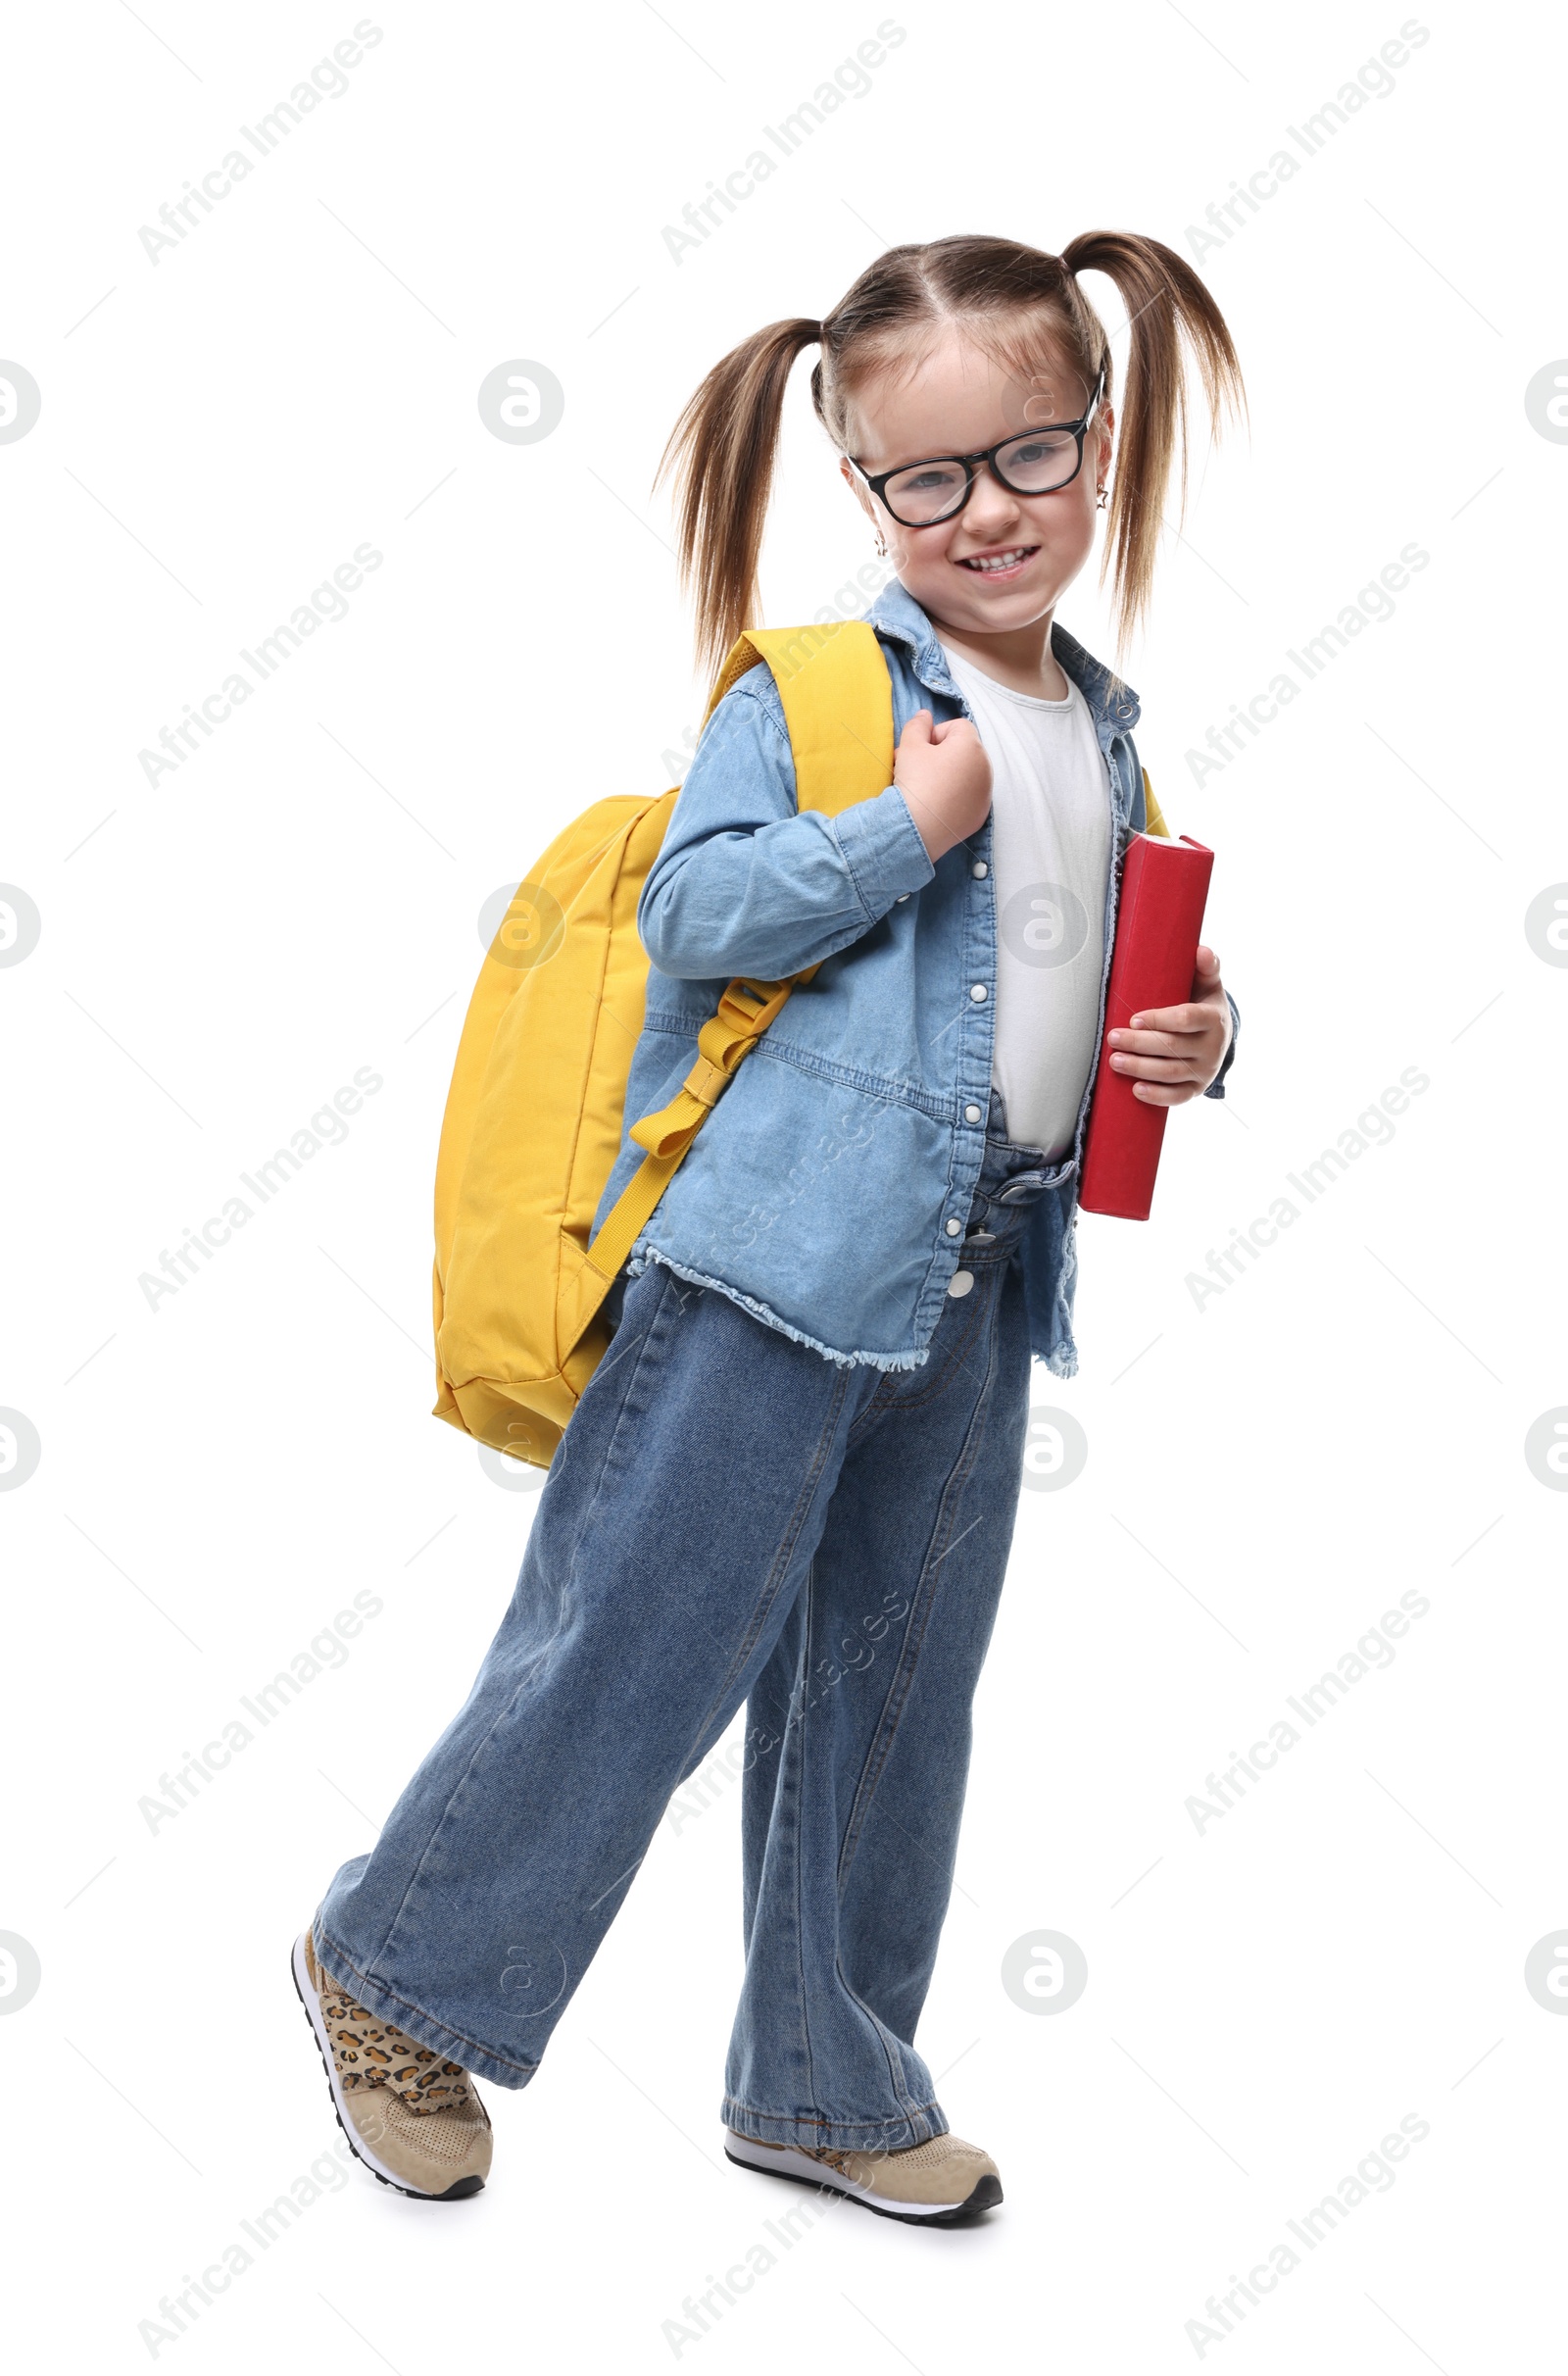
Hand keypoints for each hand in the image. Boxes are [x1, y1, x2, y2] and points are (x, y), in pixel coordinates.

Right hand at [894, 708, 991, 861]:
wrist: (918, 830)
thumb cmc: (915, 783)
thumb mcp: (909, 746)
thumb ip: (917, 725)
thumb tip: (924, 715)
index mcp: (972, 746)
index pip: (957, 727)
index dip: (935, 734)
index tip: (920, 750)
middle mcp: (985, 768)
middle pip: (964, 750)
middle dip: (941, 754)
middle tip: (918, 767)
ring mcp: (985, 793)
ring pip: (967, 774)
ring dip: (949, 774)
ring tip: (926, 787)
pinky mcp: (980, 814)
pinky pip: (969, 797)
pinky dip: (955, 796)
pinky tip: (936, 804)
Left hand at [1106, 945, 1232, 1104]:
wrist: (1221, 1039)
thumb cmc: (1205, 1007)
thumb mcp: (1209, 986)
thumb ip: (1206, 968)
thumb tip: (1200, 950)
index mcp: (1214, 1019)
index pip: (1186, 1019)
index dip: (1159, 1019)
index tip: (1134, 1018)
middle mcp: (1212, 1048)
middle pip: (1172, 1047)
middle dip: (1139, 1043)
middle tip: (1113, 1037)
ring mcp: (1205, 1071)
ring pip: (1170, 1073)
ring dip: (1140, 1068)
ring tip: (1114, 1060)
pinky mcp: (1196, 1089)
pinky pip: (1177, 1097)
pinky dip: (1156, 1095)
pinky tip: (1135, 1090)